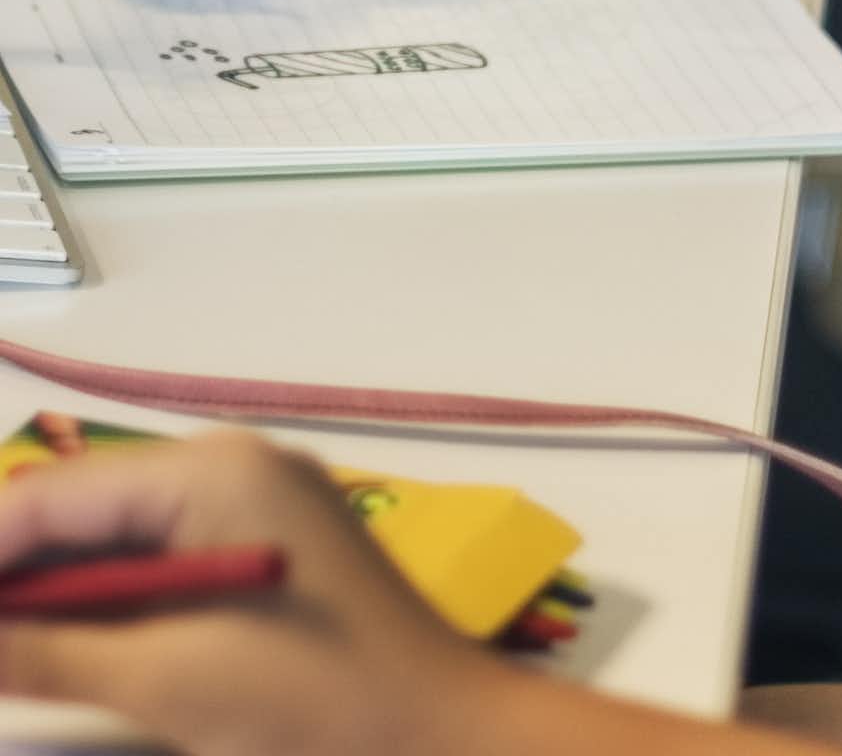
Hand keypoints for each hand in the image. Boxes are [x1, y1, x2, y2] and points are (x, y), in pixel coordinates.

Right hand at [0, 428, 511, 755]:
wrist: (441, 738)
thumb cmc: (312, 701)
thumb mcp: (162, 678)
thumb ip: (42, 651)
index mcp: (212, 471)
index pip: (50, 498)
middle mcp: (228, 470)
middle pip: (73, 515)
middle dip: (8, 578)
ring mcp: (246, 512)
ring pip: (103, 547)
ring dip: (38, 601)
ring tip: (5, 650)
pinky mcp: (253, 563)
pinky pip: (145, 573)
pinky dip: (88, 617)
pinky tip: (39, 655)